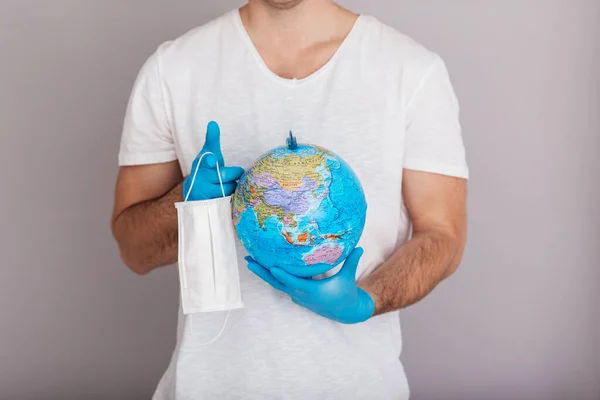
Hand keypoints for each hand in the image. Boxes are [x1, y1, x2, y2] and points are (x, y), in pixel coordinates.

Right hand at [183, 121, 243, 200]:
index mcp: (200, 164)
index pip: (206, 161)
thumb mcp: (208, 154)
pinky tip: (223, 196)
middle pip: (225, 176)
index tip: (212, 161)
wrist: (194, 191)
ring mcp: (201, 193)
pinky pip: (226, 201)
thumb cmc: (206, 169)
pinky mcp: (207, 205)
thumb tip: (213, 123)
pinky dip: (228, 198)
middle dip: (233, 175)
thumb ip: (212, 140)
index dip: (210, 161)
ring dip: (231, 187)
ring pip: (227, 189)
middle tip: (233, 174)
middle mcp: (198, 179)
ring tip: (224, 185)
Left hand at [245, 248, 374, 323]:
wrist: (346, 312)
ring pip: (277, 285)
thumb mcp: (349, 278)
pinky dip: (272, 277)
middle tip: (249, 261)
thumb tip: (358, 246)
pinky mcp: (297, 296)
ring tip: (250, 262)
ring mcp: (298, 296)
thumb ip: (352, 262)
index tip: (272, 267)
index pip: (295, 282)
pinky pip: (282, 285)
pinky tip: (265, 266)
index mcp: (313, 292)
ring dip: (263, 274)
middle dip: (263, 272)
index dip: (283, 275)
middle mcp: (301, 295)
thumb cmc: (347, 292)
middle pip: (278, 283)